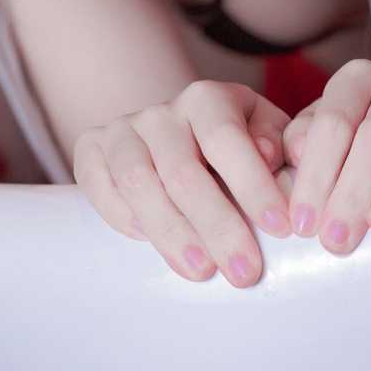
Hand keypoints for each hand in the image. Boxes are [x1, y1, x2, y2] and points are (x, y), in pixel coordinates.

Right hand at [72, 81, 292, 287]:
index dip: (254, 186)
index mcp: (208, 99)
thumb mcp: (268, 138)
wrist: (177, 135)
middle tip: (245, 272)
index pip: (227, 139)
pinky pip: (100, 190)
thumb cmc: (237, 147)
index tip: (281, 229)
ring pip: (138, 184)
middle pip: (182, 172)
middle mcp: (160, 111)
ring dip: (171, 234)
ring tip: (202, 272)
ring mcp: (121, 130)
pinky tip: (159, 249)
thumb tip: (273, 162)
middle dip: (218, 226)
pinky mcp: (89, 151)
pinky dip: (127, 222)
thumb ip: (280, 149)